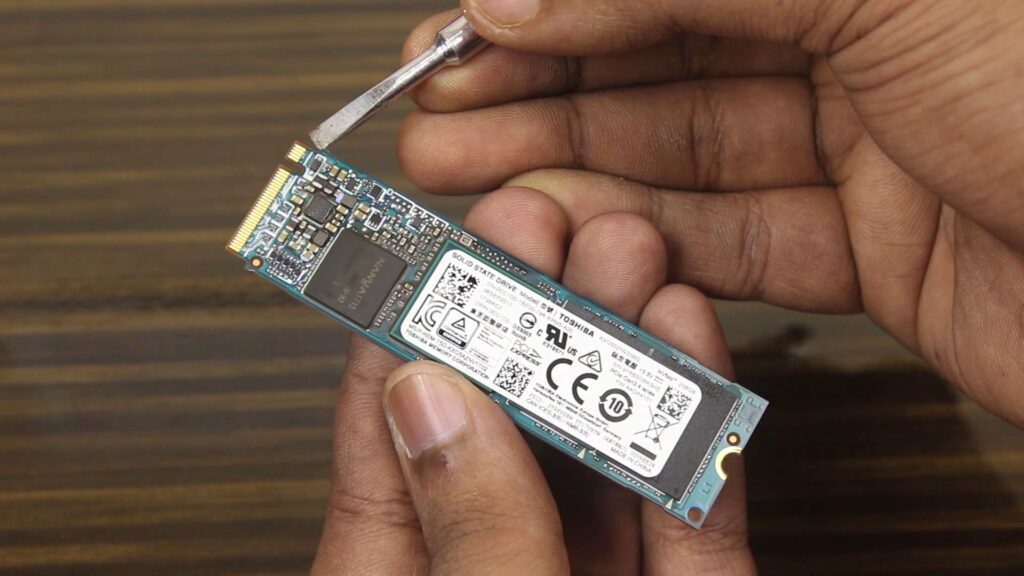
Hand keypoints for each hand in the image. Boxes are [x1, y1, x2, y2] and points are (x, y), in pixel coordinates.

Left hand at [310, 190, 751, 574]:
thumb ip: (469, 532)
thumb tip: (434, 402)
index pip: (391, 437)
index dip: (413, 327)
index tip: (435, 243)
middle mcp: (498, 567)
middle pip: (510, 423)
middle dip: (534, 313)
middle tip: (548, 222)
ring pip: (607, 453)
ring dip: (621, 349)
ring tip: (629, 254)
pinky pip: (692, 517)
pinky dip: (700, 434)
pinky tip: (692, 348)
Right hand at [397, 1, 1023, 424]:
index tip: (463, 26)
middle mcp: (879, 31)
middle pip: (668, 51)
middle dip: (540, 82)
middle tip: (440, 110)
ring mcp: (877, 141)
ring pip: (688, 149)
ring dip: (572, 164)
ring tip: (471, 176)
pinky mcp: (883, 245)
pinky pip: (741, 235)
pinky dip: (650, 237)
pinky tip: (574, 230)